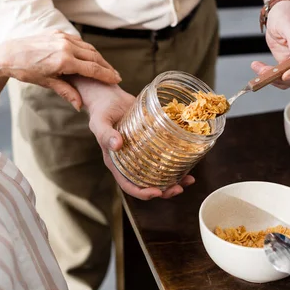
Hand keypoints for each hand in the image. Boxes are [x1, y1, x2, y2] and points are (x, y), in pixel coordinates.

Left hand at [0, 30, 120, 109]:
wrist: (9, 54)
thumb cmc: (26, 71)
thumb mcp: (47, 83)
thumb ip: (66, 92)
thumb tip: (80, 105)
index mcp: (64, 61)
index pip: (92, 69)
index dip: (106, 75)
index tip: (116, 80)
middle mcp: (65, 47)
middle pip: (94, 57)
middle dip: (106, 67)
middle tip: (116, 76)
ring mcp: (62, 38)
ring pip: (88, 48)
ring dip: (98, 58)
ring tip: (106, 67)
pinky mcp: (58, 33)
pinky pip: (78, 41)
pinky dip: (87, 49)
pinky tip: (91, 57)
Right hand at [77, 79, 194, 199]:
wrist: (110, 97)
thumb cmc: (101, 111)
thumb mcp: (99, 121)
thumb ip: (105, 133)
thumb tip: (116, 145)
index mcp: (116, 162)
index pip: (128, 185)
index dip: (143, 192)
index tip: (157, 192)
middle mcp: (130, 161)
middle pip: (147, 183)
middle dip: (164, 190)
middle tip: (179, 188)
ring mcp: (141, 153)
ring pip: (158, 173)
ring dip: (174, 179)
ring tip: (189, 179)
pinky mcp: (151, 143)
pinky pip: (163, 155)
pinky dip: (176, 160)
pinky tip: (190, 160)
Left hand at [252, 1, 289, 88]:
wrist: (280, 14)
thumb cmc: (287, 13)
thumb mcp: (289, 22)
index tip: (286, 74)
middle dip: (286, 77)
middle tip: (267, 74)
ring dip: (275, 78)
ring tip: (259, 69)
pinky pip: (283, 77)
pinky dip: (271, 77)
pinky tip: (259, 68)